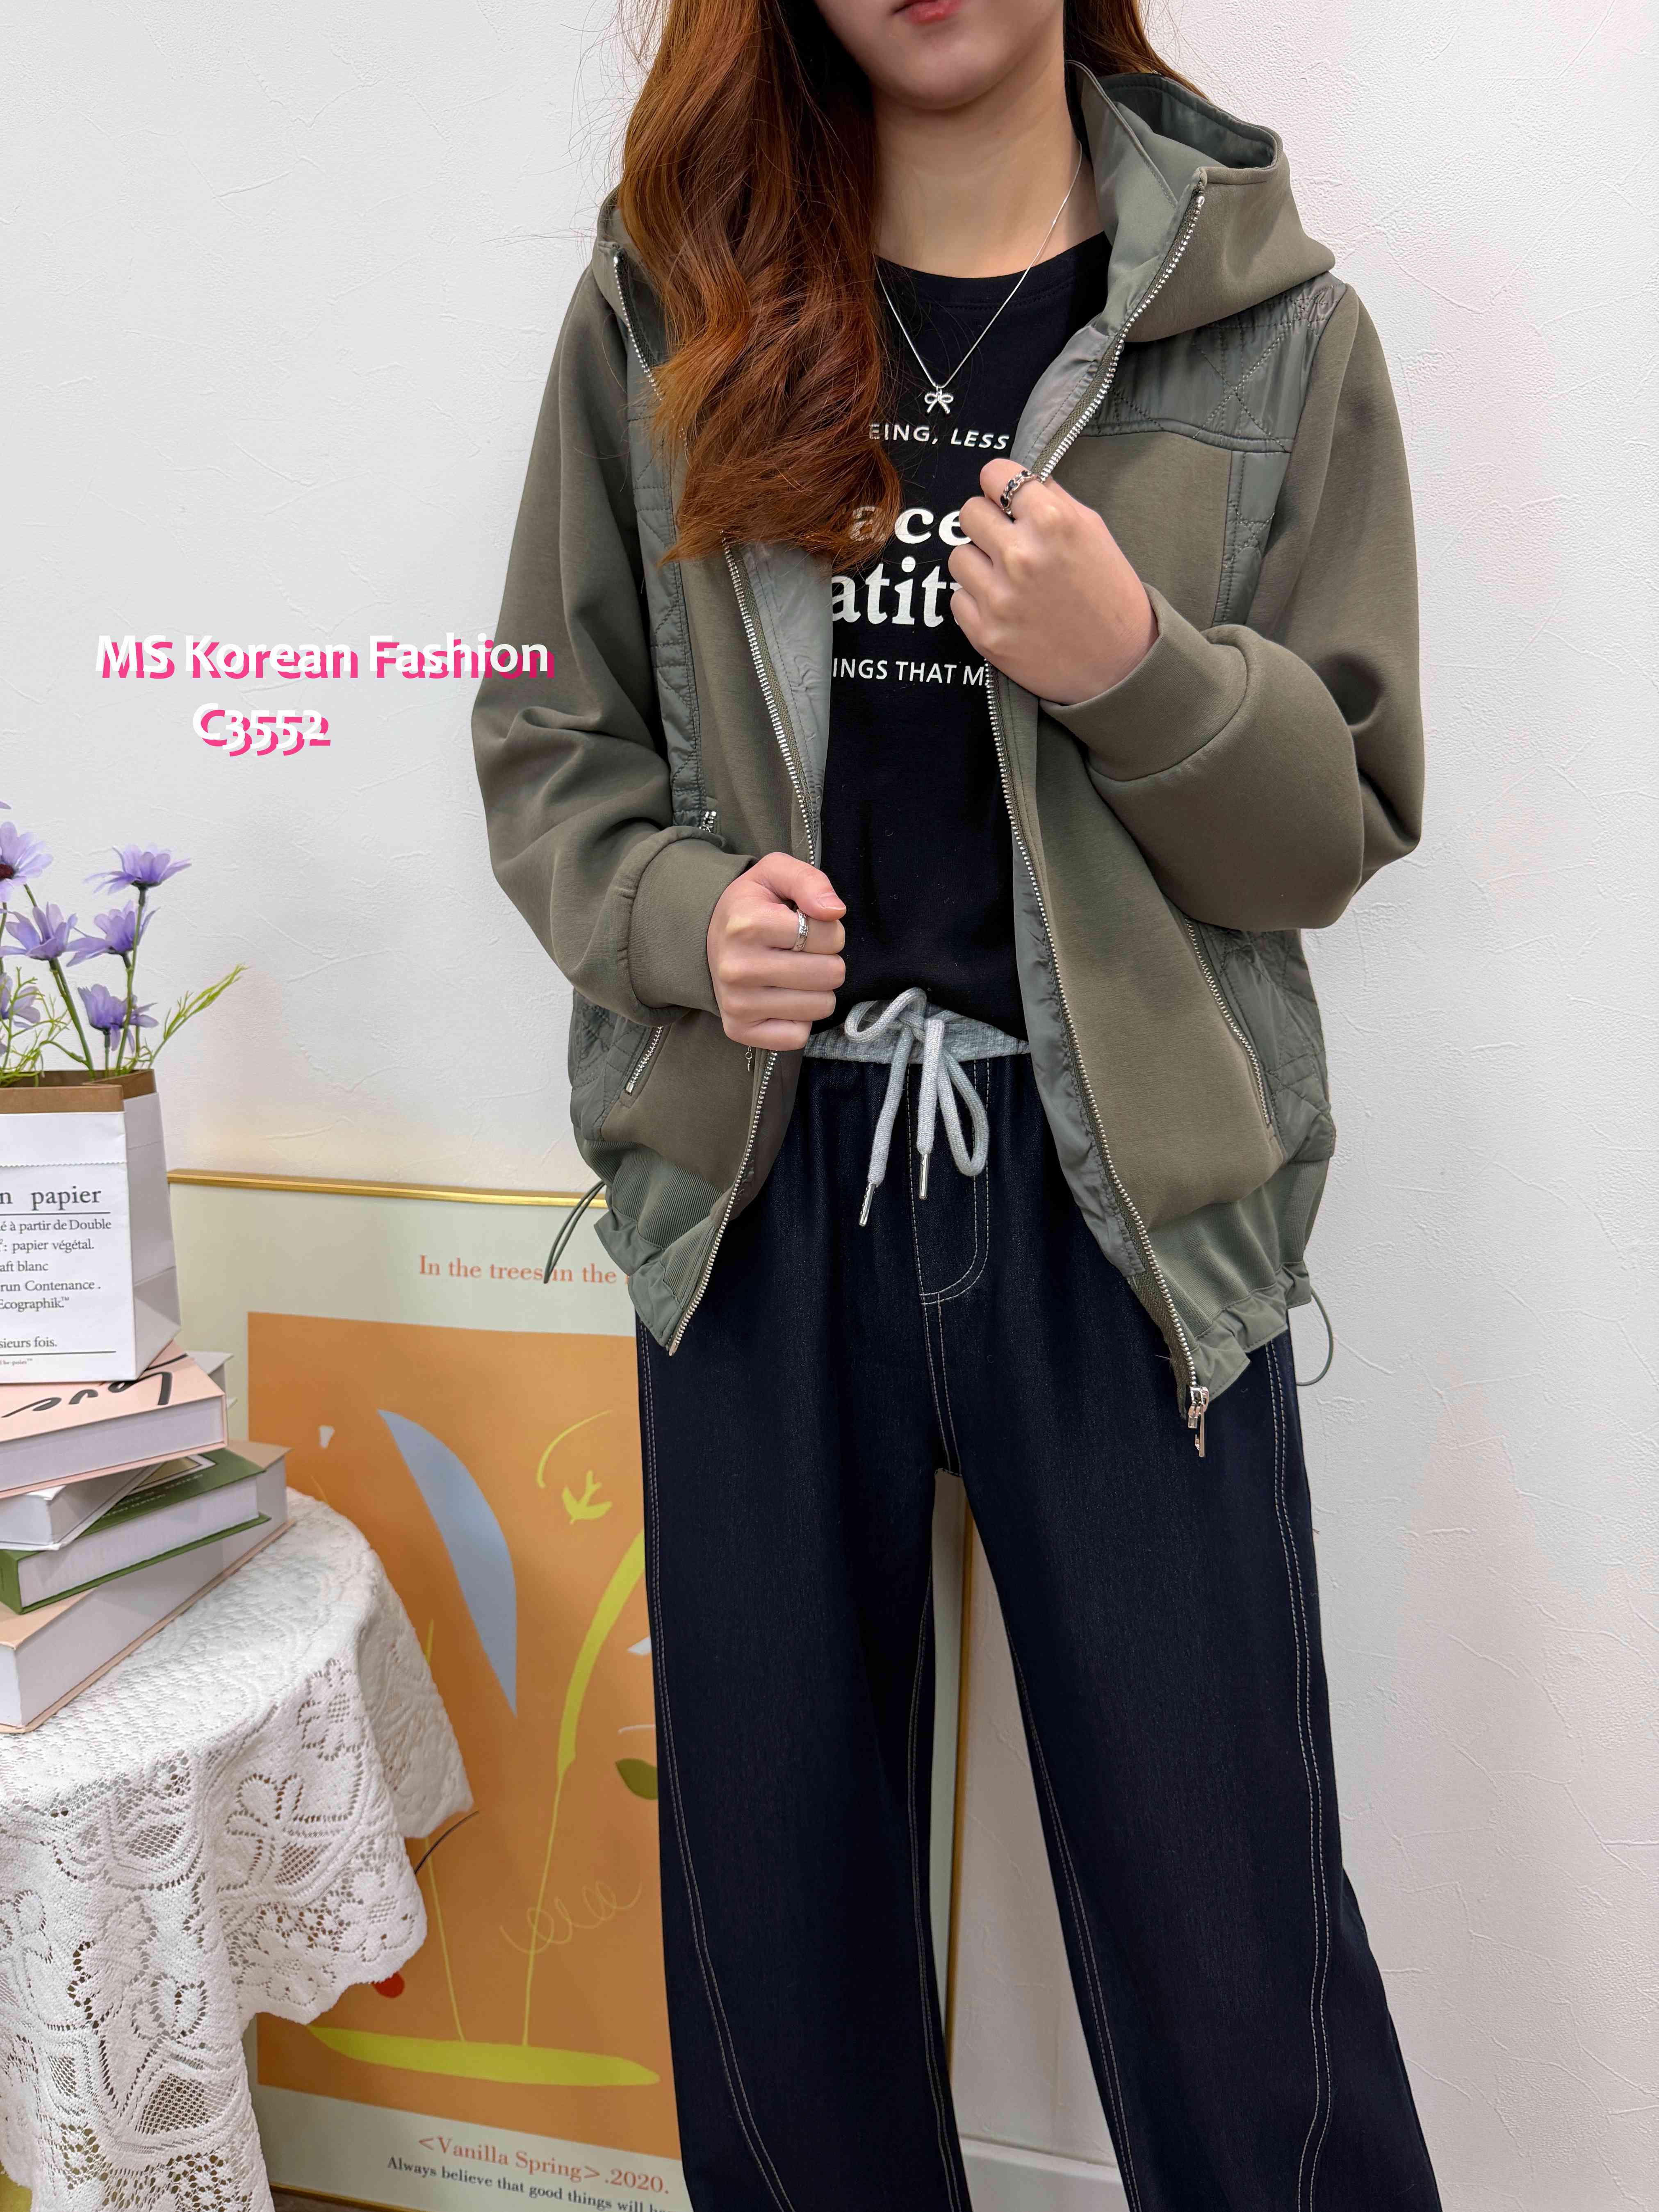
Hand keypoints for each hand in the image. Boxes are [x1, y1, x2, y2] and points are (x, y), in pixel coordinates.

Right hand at [707, 852, 845, 1050]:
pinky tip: (782, 998)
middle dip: (827, 960)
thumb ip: (809, 881)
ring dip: (817, 990)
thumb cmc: (751, 905)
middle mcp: (738, 968)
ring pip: (821, 1006)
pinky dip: (799, 1019)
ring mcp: (737, 1004)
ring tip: (793, 974)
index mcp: (748, 925)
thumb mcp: (775, 874)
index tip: (806, 927)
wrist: (708, 938)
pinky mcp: (739, 1030)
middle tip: (802, 953)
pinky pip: (799, 1035)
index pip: (829, 936)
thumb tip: (835, 910)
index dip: (829, 930)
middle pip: (830, 974)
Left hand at [948, 458, 1156, 703]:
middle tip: (1007, 541)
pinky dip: (976, 600)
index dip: (1000, 485)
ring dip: (979, 563)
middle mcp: (1021, 556)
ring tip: (1007, 578)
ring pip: (958, 557)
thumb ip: (1053, 500)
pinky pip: (958, 597)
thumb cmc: (1111, 595)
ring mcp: (999, 597)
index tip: (1006, 499)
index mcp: (1052, 522)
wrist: (1120, 666)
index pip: (994, 474)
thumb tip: (1017, 481)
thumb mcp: (1094, 532)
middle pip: (968, 512)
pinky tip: (1004, 608)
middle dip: (987, 522)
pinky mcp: (985, 633)